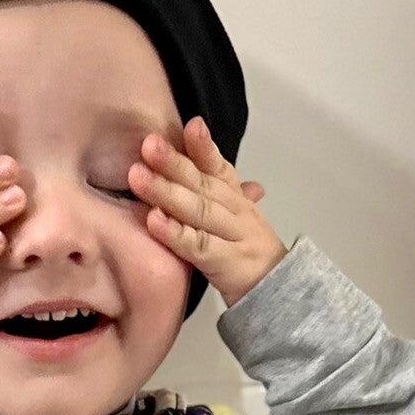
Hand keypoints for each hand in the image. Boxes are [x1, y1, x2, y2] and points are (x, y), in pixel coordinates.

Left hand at [127, 116, 286, 307]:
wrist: (276, 290)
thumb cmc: (245, 251)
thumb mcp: (236, 215)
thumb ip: (218, 185)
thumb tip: (200, 140)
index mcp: (236, 197)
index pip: (219, 166)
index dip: (204, 146)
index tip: (190, 125)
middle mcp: (236, 211)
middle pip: (203, 183)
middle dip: (174, 163)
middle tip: (148, 145)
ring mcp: (232, 236)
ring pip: (198, 210)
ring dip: (166, 192)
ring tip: (138, 177)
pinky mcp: (224, 263)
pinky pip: (197, 246)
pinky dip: (174, 234)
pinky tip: (153, 221)